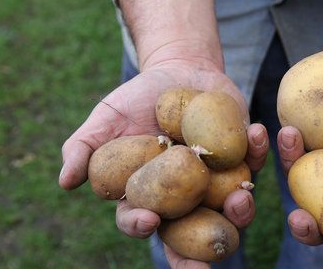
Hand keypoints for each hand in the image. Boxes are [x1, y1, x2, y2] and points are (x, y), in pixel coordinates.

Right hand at [59, 60, 268, 266]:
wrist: (178, 71)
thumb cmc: (137, 99)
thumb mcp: (107, 117)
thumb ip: (83, 147)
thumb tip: (64, 182)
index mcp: (149, 195)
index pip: (141, 221)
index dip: (142, 226)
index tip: (148, 220)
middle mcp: (185, 197)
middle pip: (193, 232)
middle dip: (204, 247)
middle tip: (214, 250)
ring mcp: (217, 182)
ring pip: (231, 208)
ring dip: (240, 210)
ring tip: (241, 198)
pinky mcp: (244, 159)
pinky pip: (255, 162)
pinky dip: (258, 151)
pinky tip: (258, 132)